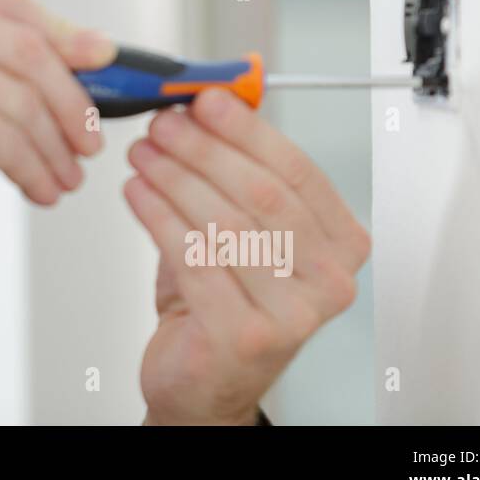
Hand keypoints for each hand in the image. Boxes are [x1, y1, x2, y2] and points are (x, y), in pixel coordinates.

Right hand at [0, 0, 114, 305]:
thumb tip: (59, 58)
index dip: (61, 30)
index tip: (100, 57)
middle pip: (26, 48)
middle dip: (70, 97)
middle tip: (89, 135)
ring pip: (25, 100)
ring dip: (55, 145)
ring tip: (64, 174)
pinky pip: (13, 141)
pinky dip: (36, 168)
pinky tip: (39, 187)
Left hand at [123, 87, 370, 424]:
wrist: (204, 380)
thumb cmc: (226, 299)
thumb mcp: (243, 228)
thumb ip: (237, 169)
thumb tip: (214, 99)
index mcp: (342, 244)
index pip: (297, 171)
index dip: (248, 129)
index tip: (207, 100)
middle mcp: (329, 282)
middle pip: (261, 194)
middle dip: (203, 149)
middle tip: (163, 124)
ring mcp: (291, 316)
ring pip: (223, 224)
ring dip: (173, 178)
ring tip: (142, 154)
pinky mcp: (243, 336)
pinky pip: (193, 258)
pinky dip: (157, 216)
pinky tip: (137, 193)